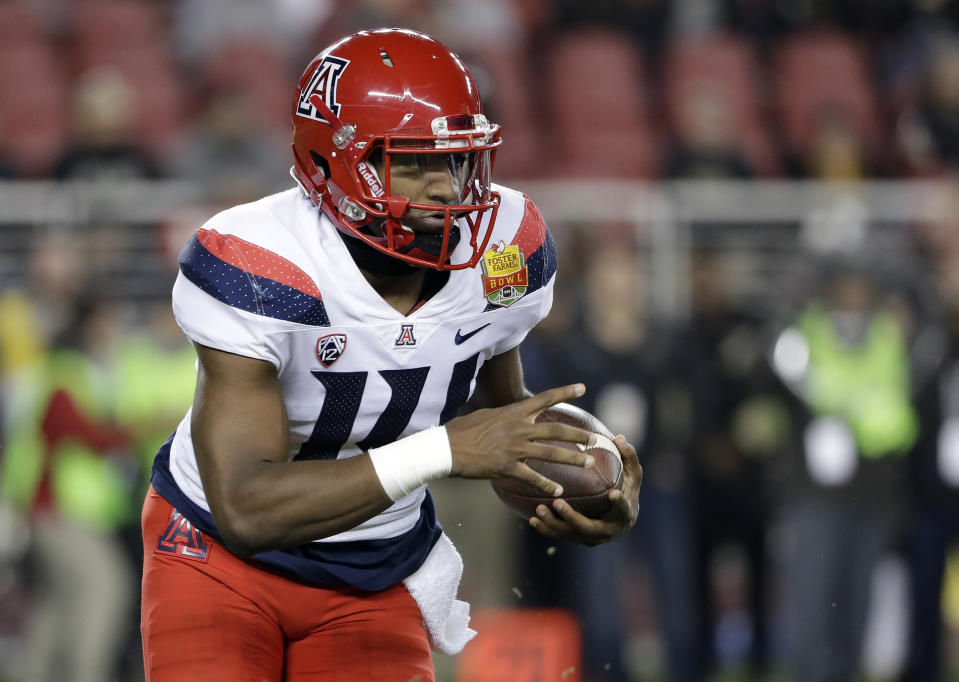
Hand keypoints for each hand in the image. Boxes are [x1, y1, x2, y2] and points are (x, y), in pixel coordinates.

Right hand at [446, 383, 595, 496]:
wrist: (445, 448)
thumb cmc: (461, 430)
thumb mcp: (485, 415)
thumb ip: (504, 415)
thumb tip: (513, 413)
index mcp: (513, 412)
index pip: (544, 399)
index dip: (565, 392)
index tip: (583, 387)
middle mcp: (518, 428)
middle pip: (556, 430)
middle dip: (578, 434)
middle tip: (594, 439)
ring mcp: (514, 449)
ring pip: (550, 453)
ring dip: (572, 458)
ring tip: (588, 463)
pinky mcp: (507, 468)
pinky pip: (532, 477)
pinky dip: (547, 484)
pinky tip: (558, 490)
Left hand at [529, 435, 641, 545]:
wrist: (621, 521)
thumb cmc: (626, 490)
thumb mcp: (632, 474)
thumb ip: (628, 457)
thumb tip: (620, 437)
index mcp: (624, 514)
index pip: (622, 509)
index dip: (618, 503)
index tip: (613, 493)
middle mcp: (608, 531)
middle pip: (589, 528)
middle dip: (571, 517)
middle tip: (557, 502)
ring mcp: (592, 538)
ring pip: (571, 534)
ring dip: (553, 524)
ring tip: (539, 509)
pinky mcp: (579, 540)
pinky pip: (562, 536)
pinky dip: (547, 529)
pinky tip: (533, 519)